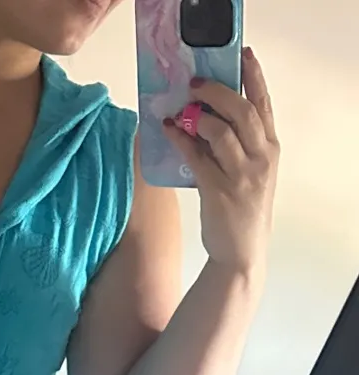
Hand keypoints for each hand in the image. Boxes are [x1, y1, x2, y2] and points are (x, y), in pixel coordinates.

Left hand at [164, 48, 278, 277]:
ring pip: (221, 130)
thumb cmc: (242, 213)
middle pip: (242, 110)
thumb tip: (205, 120)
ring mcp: (241, 174)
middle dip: (217, 91)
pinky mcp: (218, 190)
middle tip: (196, 82)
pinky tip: (168, 129)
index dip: (253, 77)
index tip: (241, 56)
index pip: (264, 105)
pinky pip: (197, 156)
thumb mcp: (250, 175)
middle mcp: (260, 158)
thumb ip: (238, 148)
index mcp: (270, 150)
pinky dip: (181, 139)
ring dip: (198, 115)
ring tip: (181, 107)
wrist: (240, 254)